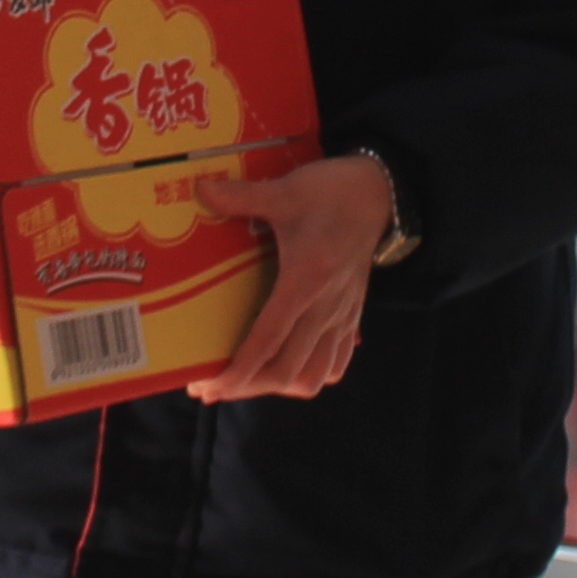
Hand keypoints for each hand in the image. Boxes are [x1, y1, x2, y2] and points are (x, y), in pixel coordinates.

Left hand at [186, 153, 396, 402]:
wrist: (377, 193)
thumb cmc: (330, 192)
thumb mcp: (284, 191)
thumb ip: (242, 196)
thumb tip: (199, 189)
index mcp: (305, 281)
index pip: (268, 341)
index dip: (237, 372)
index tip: (208, 385)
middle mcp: (325, 307)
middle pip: (287, 372)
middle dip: (246, 387)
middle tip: (210, 387)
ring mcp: (342, 315)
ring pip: (315, 377)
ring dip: (278, 387)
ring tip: (246, 382)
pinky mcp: (351, 316)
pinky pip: (337, 363)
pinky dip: (311, 376)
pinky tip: (287, 369)